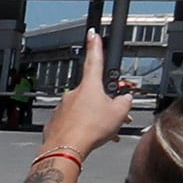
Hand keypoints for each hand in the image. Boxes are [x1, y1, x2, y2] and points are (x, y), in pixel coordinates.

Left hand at [40, 29, 133, 168]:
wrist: (66, 149)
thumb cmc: (89, 130)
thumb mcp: (119, 113)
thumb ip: (125, 102)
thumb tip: (125, 100)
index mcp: (89, 86)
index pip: (94, 60)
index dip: (95, 46)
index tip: (92, 34)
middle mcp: (74, 94)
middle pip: (94, 94)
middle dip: (105, 104)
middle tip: (114, 116)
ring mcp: (63, 107)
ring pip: (84, 110)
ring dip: (95, 119)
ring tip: (104, 132)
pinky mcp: (57, 121)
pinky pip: (74, 122)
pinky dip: (83, 128)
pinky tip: (90, 138)